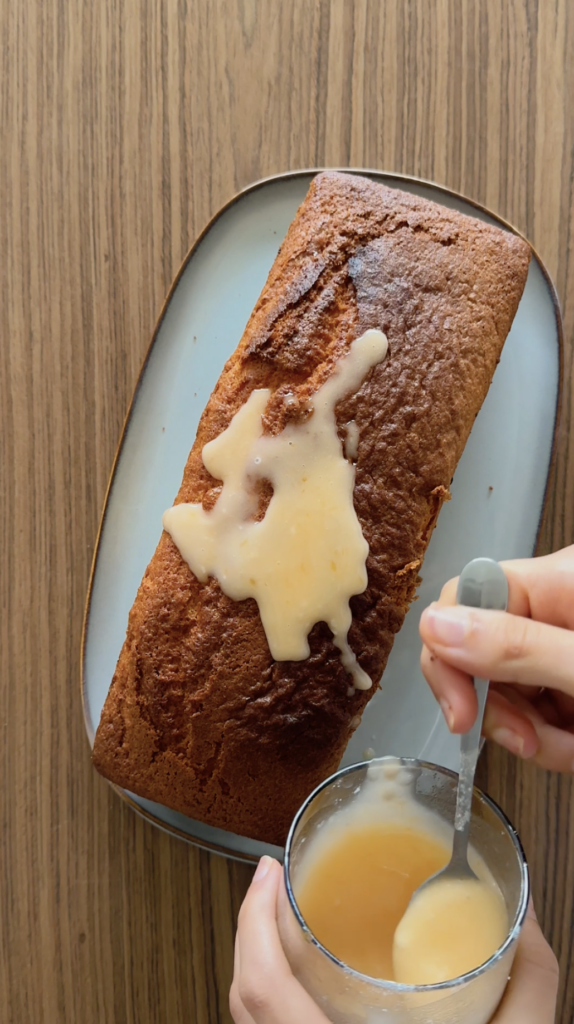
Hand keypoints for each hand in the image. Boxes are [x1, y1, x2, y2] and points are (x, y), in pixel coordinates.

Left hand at [231, 859, 557, 1022]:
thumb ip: (528, 988)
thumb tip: (529, 926)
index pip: (262, 990)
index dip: (252, 923)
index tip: (268, 874)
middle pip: (242, 997)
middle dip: (249, 927)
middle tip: (270, 881)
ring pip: (245, 1020)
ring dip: (255, 960)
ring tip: (277, 917)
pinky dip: (268, 995)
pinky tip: (295, 975)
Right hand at [419, 546, 573, 770]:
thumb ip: (517, 648)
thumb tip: (433, 626)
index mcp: (556, 582)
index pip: (464, 598)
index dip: (449, 656)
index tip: (463, 717)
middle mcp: (553, 609)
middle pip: (478, 653)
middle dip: (498, 710)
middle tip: (532, 743)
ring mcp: (562, 649)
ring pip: (507, 695)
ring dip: (535, 737)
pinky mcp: (573, 684)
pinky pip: (537, 715)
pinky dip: (555, 742)